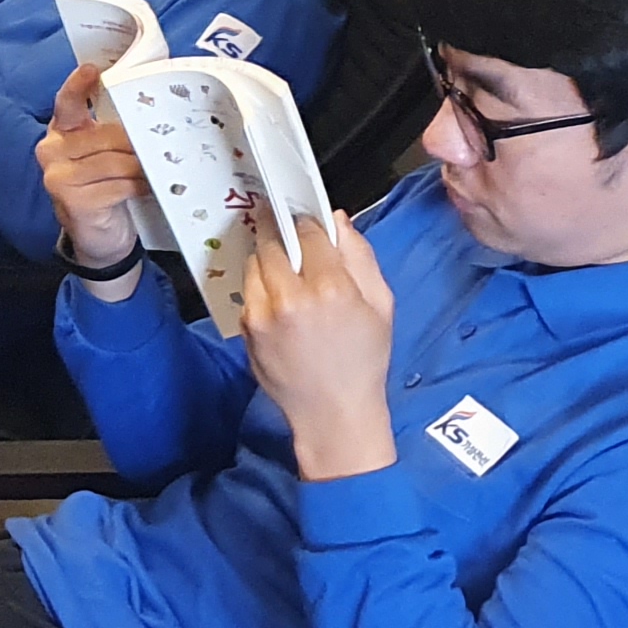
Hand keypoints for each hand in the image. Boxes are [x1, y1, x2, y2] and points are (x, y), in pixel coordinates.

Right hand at [37, 64, 155, 284]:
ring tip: (156, 171)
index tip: (93, 71)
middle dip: (135, 142)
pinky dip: (138, 187)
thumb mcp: (104, 156)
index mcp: (61, 134)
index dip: (78, 85)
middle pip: (104, 135)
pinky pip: (117, 185)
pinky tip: (147, 189)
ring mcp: (58, 178)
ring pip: (114, 161)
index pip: (66, 103)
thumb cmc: (105, 189)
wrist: (98, 239)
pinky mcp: (73, 201)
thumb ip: (111, 134)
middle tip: (159, 146)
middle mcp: (51, 152)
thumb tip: (147, 116)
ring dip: (141, 168)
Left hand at [239, 213, 399, 477]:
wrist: (333, 412)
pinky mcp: (247, 329)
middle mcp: (291, 298)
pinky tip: (277, 294)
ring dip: (266, 256)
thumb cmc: (364, 360)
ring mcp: (263, 314)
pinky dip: (260, 285)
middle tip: (280, 220)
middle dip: (277, 228)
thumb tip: (337, 219)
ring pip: (255, 263)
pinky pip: (248, 291)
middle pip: (272, 241)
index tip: (306, 216)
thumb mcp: (380, 304)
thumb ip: (360, 256)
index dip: (307, 220)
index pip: (308, 231)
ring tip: (283, 261)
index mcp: (331, 288)